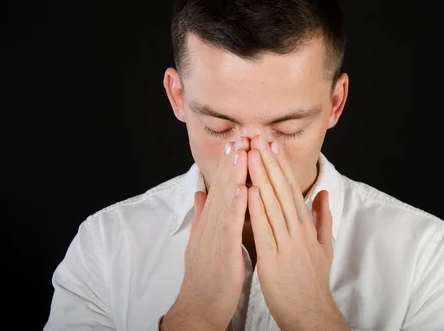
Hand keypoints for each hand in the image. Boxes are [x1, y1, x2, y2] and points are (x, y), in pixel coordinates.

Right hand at [162, 138, 250, 330]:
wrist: (198, 308)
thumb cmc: (205, 277)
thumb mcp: (202, 242)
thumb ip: (202, 217)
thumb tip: (200, 193)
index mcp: (210, 223)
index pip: (220, 188)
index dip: (229, 165)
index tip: (238, 143)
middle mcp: (210, 225)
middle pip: (222, 187)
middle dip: (232, 161)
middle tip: (242, 135)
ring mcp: (214, 237)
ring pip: (226, 201)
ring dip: (234, 175)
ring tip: (243, 152)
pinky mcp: (222, 251)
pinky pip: (230, 226)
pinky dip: (237, 206)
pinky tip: (245, 189)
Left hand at [246, 135, 348, 330]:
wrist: (311, 312)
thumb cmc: (313, 280)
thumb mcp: (325, 246)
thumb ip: (323, 218)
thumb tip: (324, 194)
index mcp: (306, 226)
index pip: (292, 189)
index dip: (281, 166)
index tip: (272, 145)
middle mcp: (298, 230)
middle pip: (282, 190)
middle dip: (270, 163)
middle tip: (260, 138)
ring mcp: (288, 243)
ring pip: (273, 204)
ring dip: (262, 177)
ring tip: (253, 154)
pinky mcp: (274, 258)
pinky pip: (265, 229)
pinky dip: (258, 209)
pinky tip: (250, 190)